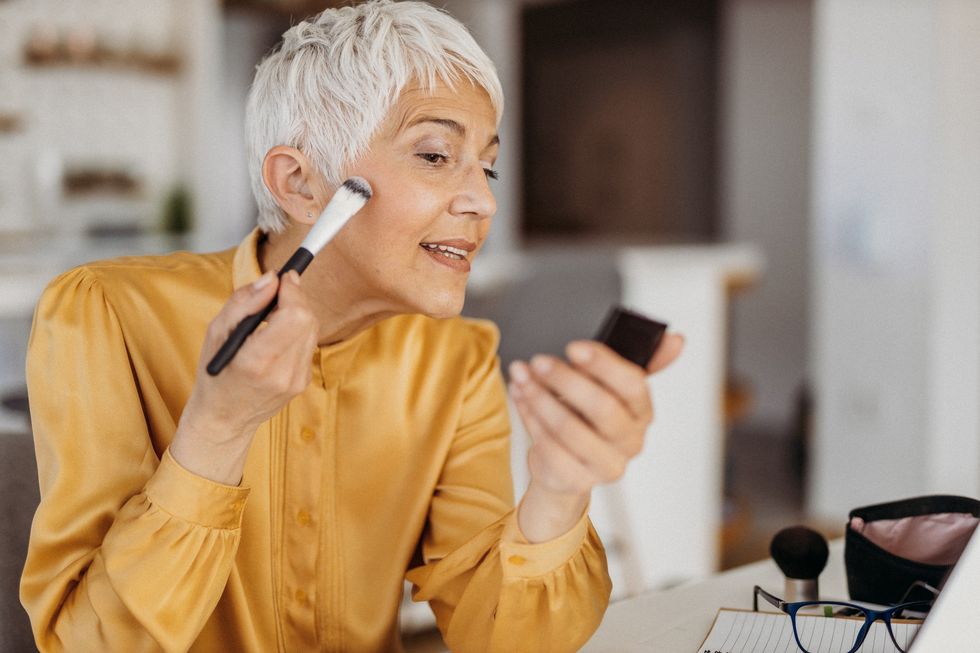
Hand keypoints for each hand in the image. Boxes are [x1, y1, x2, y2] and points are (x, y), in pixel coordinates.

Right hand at [170, 270, 317, 483]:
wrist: (224, 418)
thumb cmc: (215, 372)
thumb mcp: (216, 333)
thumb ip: (244, 302)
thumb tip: (272, 278)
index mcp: (256, 361)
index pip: (295, 316)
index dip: (293, 291)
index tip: (284, 278)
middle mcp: (282, 373)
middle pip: (308, 319)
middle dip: (296, 299)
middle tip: (278, 293)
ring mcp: (296, 381)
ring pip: (312, 330)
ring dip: (297, 314)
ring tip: (273, 316)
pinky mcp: (303, 383)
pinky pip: (309, 345)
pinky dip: (297, 333)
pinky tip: (277, 338)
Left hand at [508, 333, 683, 540]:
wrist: (565, 464)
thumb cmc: (588, 417)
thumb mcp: (611, 386)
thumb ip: (640, 362)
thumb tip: (676, 339)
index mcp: (643, 412)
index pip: (633, 384)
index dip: (603, 364)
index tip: (573, 347)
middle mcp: (631, 441)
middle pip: (602, 408)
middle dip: (566, 380)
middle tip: (539, 361)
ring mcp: (606, 465)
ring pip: (569, 429)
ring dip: (539, 397)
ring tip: (521, 376)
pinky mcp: (577, 480)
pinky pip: (548, 447)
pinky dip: (529, 418)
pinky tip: (520, 397)